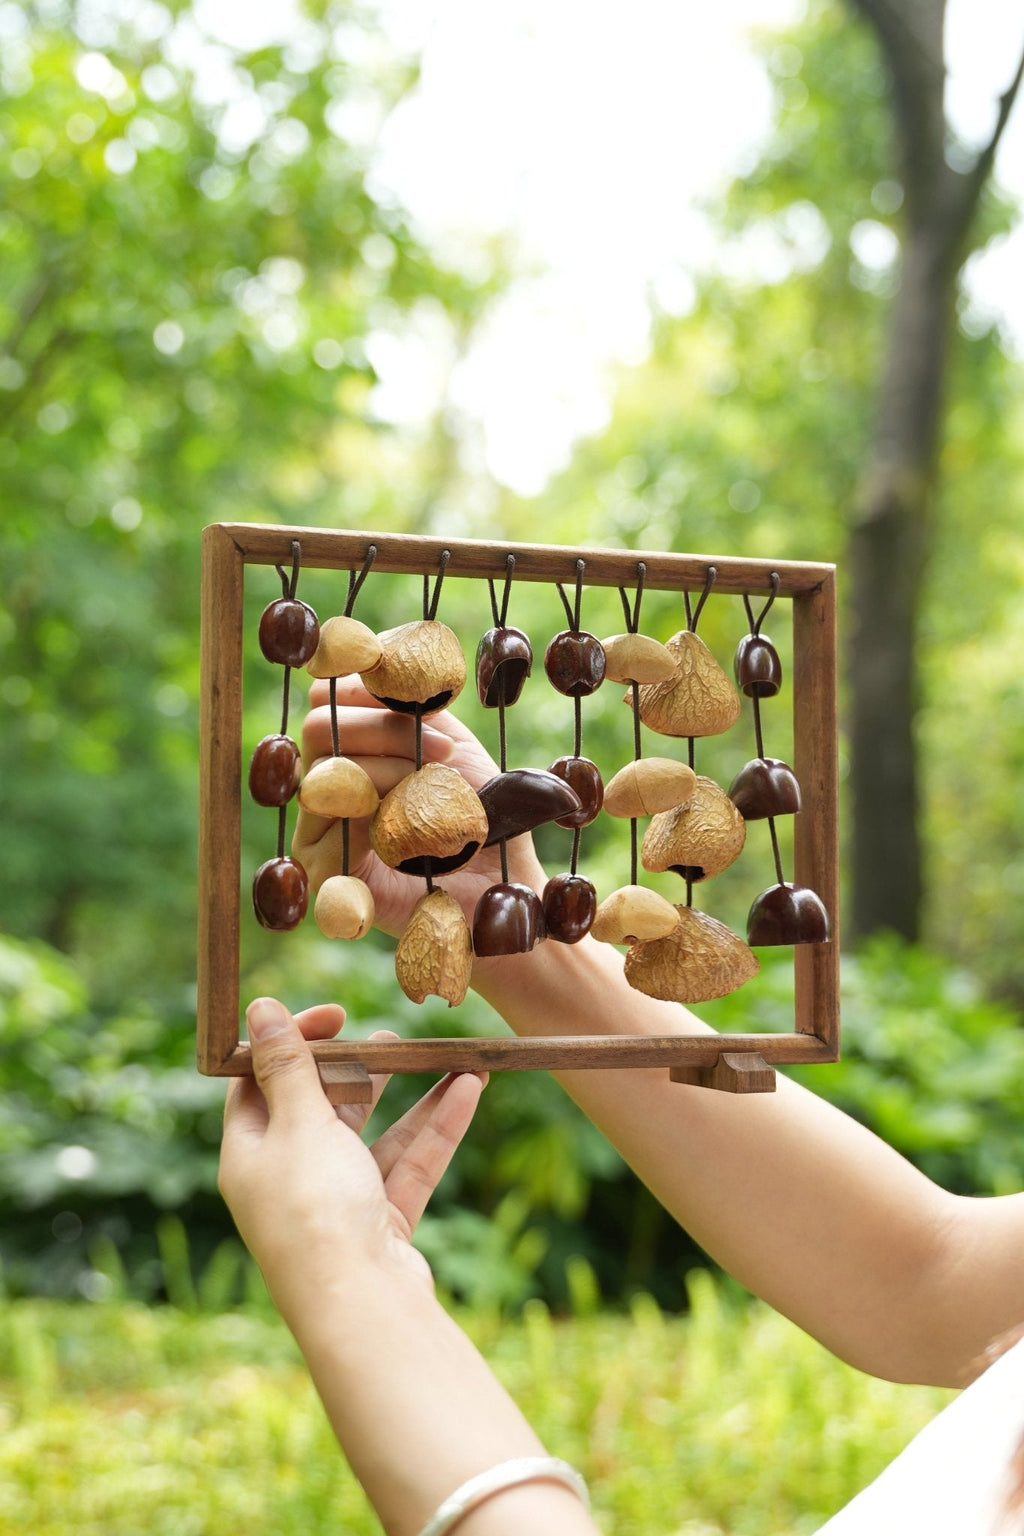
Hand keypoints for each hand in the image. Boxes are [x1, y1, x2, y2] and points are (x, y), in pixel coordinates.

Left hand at [218, 996, 486, 1325]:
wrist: (362, 1308)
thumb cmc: (316, 1212)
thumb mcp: (301, 1124)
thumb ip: (288, 1064)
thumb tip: (258, 1009)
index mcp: (251, 1154)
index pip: (260, 1082)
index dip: (292, 1042)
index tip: (335, 1014)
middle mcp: (289, 1178)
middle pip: (322, 1108)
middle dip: (358, 1068)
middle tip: (388, 1038)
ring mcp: (338, 1203)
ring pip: (377, 1135)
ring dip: (412, 1095)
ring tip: (446, 1055)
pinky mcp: (381, 1223)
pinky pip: (411, 1163)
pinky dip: (439, 1127)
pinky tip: (470, 1088)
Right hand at [293, 676, 547, 935]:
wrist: (501, 885)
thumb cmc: (480, 814)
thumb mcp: (450, 745)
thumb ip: (410, 708)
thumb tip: (369, 662)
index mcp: (351, 748)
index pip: (328, 696)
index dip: (366, 687)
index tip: (420, 700)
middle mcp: (326, 783)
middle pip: (321, 726)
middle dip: (385, 730)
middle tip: (444, 753)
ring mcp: (319, 827)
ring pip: (328, 773)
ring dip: (392, 773)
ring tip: (440, 794)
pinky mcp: (323, 873)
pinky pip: (330, 832)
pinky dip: (379, 823)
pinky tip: (416, 832)